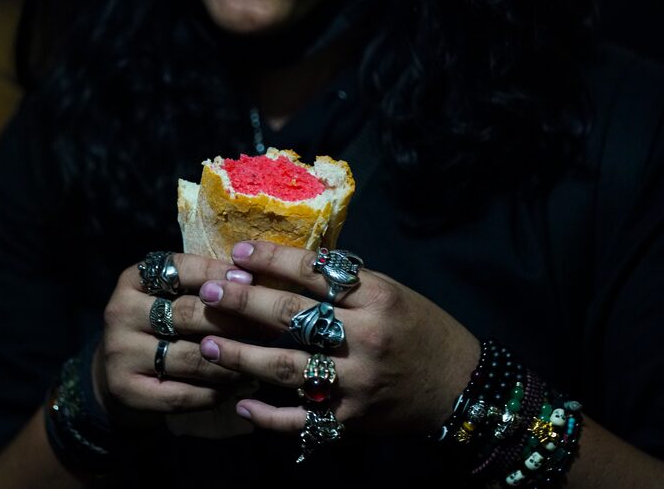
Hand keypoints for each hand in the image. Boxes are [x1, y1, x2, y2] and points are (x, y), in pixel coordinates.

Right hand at [95, 252, 268, 426]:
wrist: (118, 373)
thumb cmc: (161, 325)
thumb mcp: (172, 295)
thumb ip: (205, 285)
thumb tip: (260, 276)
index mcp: (133, 280)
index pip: (179, 269)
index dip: (217, 272)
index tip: (252, 280)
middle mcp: (120, 312)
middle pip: (188, 313)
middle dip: (236, 319)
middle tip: (272, 326)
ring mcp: (120, 353)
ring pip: (191, 357)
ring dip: (233, 360)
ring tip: (264, 359)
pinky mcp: (127, 390)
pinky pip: (183, 393)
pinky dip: (217, 390)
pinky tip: (240, 385)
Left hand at [196, 241, 480, 435]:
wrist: (463, 386)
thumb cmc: (421, 329)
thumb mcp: (392, 293)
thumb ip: (345, 284)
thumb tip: (284, 268)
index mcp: (379, 297)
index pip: (316, 273)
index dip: (273, 260)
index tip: (238, 252)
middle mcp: (367, 337)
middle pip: (294, 316)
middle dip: (245, 302)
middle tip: (209, 292)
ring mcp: (359, 382)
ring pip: (288, 367)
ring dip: (242, 356)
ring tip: (208, 345)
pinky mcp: (353, 419)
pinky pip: (303, 419)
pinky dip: (269, 416)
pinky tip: (241, 406)